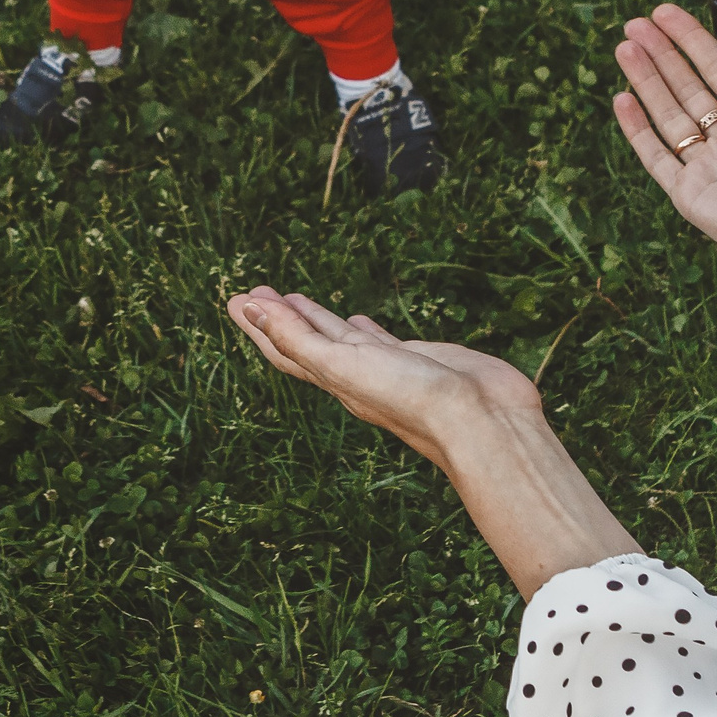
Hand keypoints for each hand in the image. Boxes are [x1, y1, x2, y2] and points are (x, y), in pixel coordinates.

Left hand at [229, 287, 540, 468]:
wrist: (482, 423)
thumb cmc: (414, 400)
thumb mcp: (347, 367)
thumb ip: (300, 341)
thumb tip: (254, 313)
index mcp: (335, 379)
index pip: (285, 348)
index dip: (259, 326)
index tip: (235, 300)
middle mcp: (355, 374)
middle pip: (305, 341)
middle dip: (279, 317)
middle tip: (253, 293)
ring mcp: (387, 366)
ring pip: (340, 338)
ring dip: (316, 319)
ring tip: (296, 300)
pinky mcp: (418, 358)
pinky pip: (380, 339)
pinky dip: (363, 328)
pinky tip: (359, 320)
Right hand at [613, 4, 716, 278]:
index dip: (690, 39)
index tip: (663, 12)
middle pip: (688, 90)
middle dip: (661, 55)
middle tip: (634, 24)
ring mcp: (709, 170)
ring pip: (669, 117)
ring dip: (647, 82)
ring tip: (624, 48)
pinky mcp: (691, 197)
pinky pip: (658, 158)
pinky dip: (638, 129)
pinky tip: (622, 99)